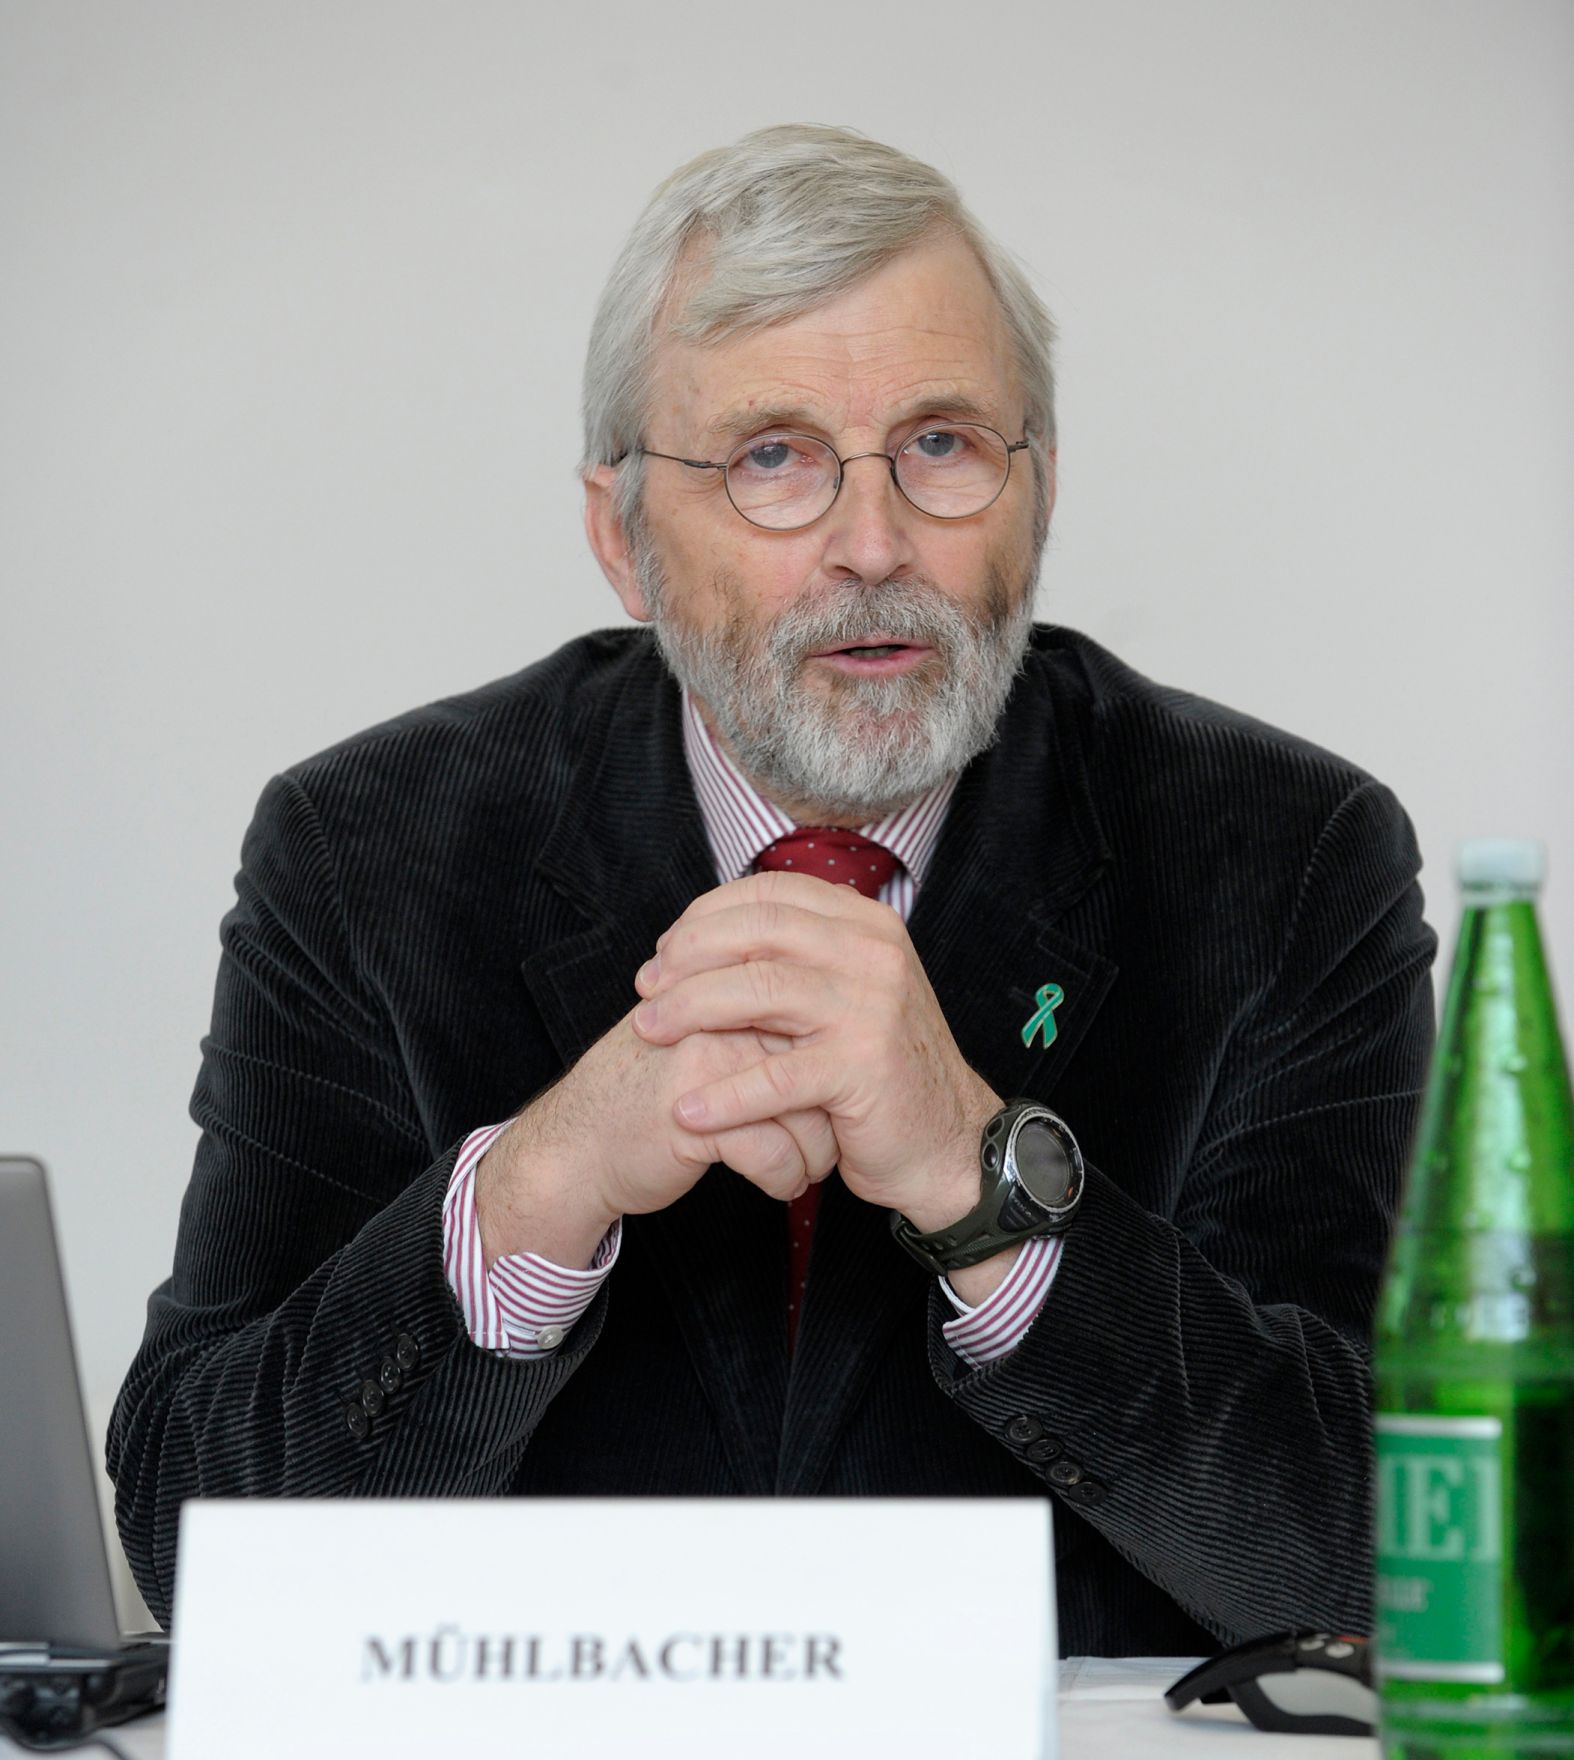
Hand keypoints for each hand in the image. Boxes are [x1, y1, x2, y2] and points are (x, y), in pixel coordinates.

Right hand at [475, 1009, 837, 1269]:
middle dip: (835, 1111)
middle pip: (820, 1061)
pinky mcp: (696, 1118)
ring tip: (808, 1167)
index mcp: (728, 989)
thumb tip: (837, 1024)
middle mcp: (721, 1017)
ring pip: (806, 1110)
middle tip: (832, 1138)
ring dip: (816, 1152)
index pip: (817, 1016)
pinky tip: (778, 1185)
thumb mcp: (705, 1039)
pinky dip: (784, 1178)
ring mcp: (707, 1064)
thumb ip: (759, 1020)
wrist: (576, 1147)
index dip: (834, 1065)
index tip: (833, 1099)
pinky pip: (775, 1152)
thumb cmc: (648, 1095)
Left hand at [630, 871, 999, 1232]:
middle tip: (646, 988)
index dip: (705, 916)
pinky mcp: (864, 1068)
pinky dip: (723, 1095)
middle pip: (756, 932)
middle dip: (687, 957)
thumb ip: (797, 956)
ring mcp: (872, 1008)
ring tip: (648, 1033)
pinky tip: (686, 1110)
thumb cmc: (880, 1069)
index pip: (769, 894)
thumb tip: (708, 932)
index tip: (666, 950)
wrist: (948, 1140)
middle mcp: (873, 954)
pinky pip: (775, 1077)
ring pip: (757, 990)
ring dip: (689, 1011)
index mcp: (865, 925)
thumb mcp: (847, 992)